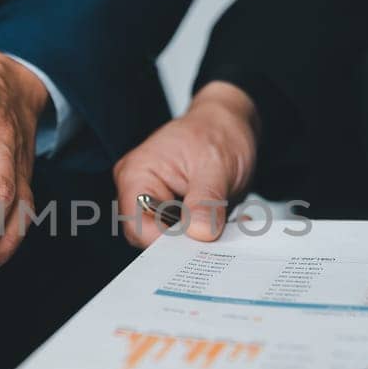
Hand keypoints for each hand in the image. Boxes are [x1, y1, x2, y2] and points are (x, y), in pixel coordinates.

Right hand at [112, 81, 259, 246]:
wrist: (230, 123)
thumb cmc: (217, 132)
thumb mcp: (216, 166)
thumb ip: (206, 201)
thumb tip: (199, 233)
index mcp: (137, 174)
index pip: (137, 226)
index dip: (166, 242)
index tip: (197, 245)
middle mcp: (139, 190)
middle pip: (150, 236)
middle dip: (185, 241)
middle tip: (216, 235)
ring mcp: (156, 201)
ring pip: (170, 238)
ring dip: (198, 236)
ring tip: (223, 220)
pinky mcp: (173, 210)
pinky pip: (184, 232)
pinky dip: (204, 231)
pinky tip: (223, 219)